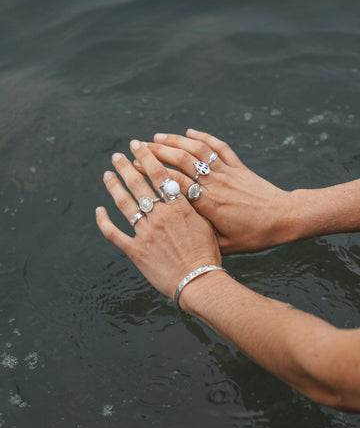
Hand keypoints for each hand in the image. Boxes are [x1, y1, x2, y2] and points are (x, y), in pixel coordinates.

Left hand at [96, 140, 221, 299]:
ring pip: (124, 204)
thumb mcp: (205, 225)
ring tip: (107, 174)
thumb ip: (192, 207)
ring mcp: (145, 233)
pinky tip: (99, 210)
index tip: (138, 145)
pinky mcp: (135, 251)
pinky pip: (113, 233)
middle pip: (138, 184)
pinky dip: (103, 221)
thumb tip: (185, 192)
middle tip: (117, 155)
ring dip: (114, 187)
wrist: (199, 282)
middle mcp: (159, 216)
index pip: (159, 175)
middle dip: (125, 166)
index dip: (146, 157)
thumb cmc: (206, 255)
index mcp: (177, 208)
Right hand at [135, 129, 293, 253]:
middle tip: (138, 145)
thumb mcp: (225, 245)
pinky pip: (220, 147)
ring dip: (176, 140)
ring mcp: (228, 172)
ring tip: (157, 136)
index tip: (135, 165)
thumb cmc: (255, 236)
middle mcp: (215, 183)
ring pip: (198, 150)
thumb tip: (178, 230)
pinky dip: (204, 137)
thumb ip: (201, 235)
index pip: (174, 183)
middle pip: (182, 161)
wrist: (285, 219)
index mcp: (208, 204)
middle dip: (157, 151)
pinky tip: (190, 132)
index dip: (153, 172)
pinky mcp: (239, 166)